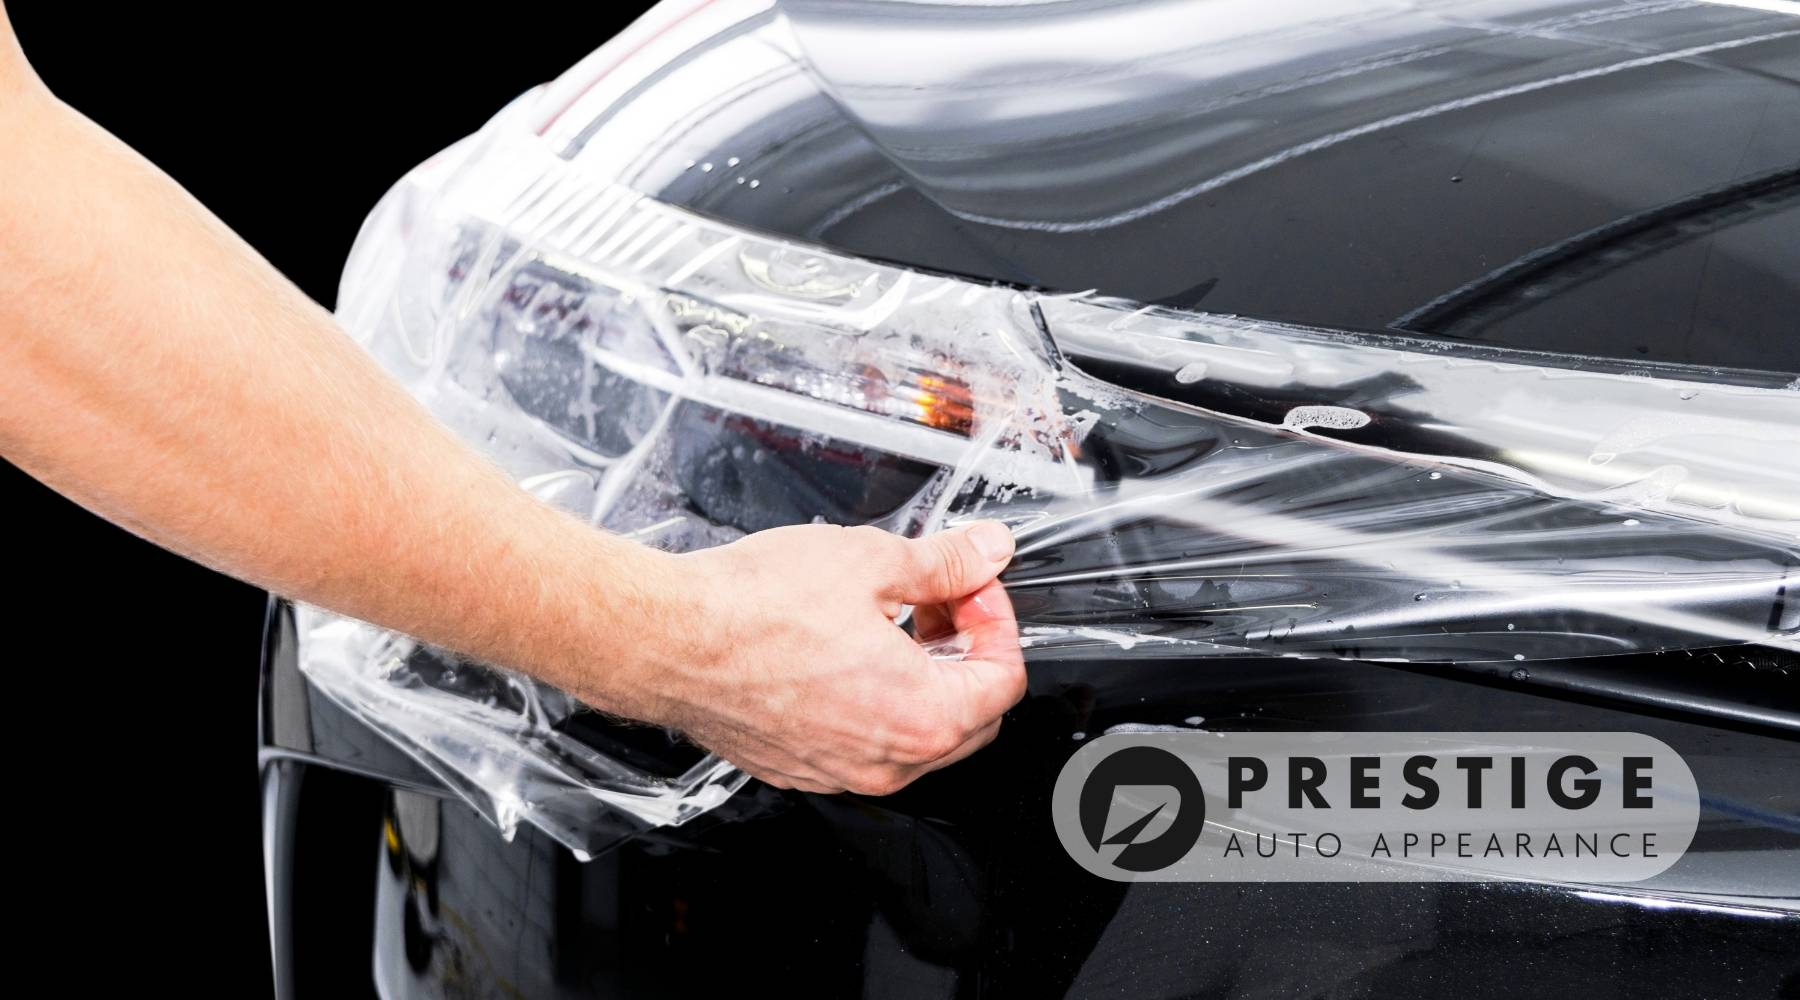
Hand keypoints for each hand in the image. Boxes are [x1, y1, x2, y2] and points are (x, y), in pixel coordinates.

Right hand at [629, 521, 1024, 794]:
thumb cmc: (751, 609)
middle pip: (971, 717)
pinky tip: (849, 649)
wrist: (666, 637)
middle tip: (940, 598)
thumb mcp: (872, 561)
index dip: (997, 619)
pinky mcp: (800, 768)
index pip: (1005, 681)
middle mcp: (885, 762)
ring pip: (917, 735)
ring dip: (924, 677)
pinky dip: (875, 701)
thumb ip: (946, 563)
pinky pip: (864, 744)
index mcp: (921, 716)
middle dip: (966, 651)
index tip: (973, 585)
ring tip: (891, 619)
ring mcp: (840, 773)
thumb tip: (984, 554)